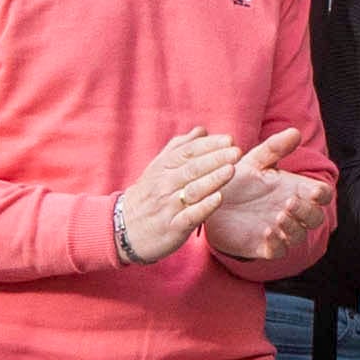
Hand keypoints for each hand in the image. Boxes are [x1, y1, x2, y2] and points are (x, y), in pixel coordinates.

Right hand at [113, 127, 244, 262]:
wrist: (123, 229)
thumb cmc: (148, 195)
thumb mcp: (158, 168)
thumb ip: (179, 148)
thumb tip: (201, 130)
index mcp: (163, 168)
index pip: (188, 152)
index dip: (209, 145)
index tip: (229, 139)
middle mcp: (165, 185)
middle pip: (192, 168)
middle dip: (215, 158)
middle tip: (236, 151)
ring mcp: (168, 206)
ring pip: (192, 190)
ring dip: (212, 179)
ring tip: (231, 169)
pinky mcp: (172, 227)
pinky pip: (189, 216)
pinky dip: (203, 207)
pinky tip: (219, 198)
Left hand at [206, 134, 332, 264]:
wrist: (207, 204)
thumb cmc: (235, 181)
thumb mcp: (253, 162)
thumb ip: (273, 149)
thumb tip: (294, 131)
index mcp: (295, 191)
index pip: (322, 195)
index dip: (322, 195)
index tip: (314, 191)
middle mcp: (291, 213)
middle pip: (315, 217)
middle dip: (306, 212)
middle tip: (288, 203)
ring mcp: (279, 231)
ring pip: (300, 235)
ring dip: (293, 227)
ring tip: (277, 217)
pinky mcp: (264, 246)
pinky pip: (279, 250)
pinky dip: (276, 243)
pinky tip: (266, 231)